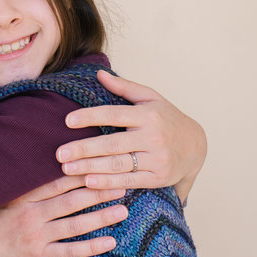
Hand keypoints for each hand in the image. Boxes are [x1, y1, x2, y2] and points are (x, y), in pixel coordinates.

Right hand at [0, 176, 126, 256]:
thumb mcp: (1, 195)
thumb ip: (24, 183)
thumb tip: (47, 162)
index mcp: (23, 196)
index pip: (58, 181)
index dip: (82, 172)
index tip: (102, 164)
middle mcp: (31, 214)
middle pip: (72, 201)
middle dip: (99, 191)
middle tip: (123, 183)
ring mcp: (36, 236)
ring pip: (75, 225)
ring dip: (101, 217)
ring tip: (123, 209)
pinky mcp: (39, 255)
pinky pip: (70, 251)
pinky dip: (91, 247)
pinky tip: (111, 241)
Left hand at [55, 71, 206, 202]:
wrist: (196, 146)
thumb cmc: (167, 118)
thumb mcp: (151, 98)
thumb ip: (124, 87)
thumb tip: (99, 73)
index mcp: (148, 115)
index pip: (114, 114)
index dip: (90, 117)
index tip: (67, 121)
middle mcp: (153, 137)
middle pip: (112, 144)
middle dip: (84, 149)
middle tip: (60, 154)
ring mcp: (157, 159)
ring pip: (119, 164)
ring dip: (90, 168)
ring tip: (67, 169)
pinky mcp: (158, 178)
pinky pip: (129, 181)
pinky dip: (108, 183)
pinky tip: (88, 182)